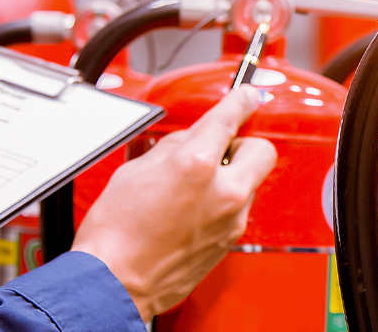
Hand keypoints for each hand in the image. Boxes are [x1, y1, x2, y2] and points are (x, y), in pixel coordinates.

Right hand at [71, 85, 276, 322]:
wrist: (116, 282)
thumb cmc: (116, 234)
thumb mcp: (134, 171)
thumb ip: (172, 147)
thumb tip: (190, 138)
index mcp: (195, 165)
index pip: (230, 118)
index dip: (241, 99)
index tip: (247, 95)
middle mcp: (222, 192)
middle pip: (262, 149)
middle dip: (244, 142)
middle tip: (220, 147)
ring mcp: (229, 219)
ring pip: (250, 181)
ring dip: (231, 175)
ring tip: (195, 185)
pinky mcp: (229, 241)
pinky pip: (238, 208)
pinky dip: (223, 201)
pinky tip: (194, 208)